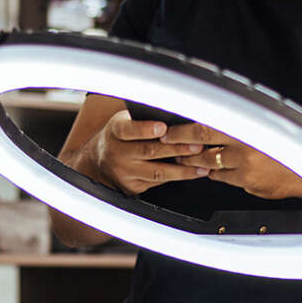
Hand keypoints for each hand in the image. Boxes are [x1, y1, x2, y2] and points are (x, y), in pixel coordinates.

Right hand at [90, 110, 211, 195]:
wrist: (100, 160)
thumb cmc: (122, 136)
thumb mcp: (125, 121)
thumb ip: (144, 119)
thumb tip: (176, 115)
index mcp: (116, 131)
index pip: (129, 130)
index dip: (146, 129)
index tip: (163, 127)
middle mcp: (118, 152)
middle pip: (149, 151)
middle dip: (177, 149)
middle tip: (197, 145)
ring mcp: (125, 172)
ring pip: (157, 172)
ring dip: (182, 169)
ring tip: (201, 165)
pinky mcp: (132, 186)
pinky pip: (158, 182)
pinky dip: (177, 177)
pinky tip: (193, 173)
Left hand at [161, 122, 301, 206]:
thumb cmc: (289, 145)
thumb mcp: (267, 125)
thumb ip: (242, 123)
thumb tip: (214, 117)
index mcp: (248, 123)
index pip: (207, 121)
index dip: (185, 126)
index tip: (169, 127)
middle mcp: (245, 142)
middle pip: (202, 139)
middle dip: (180, 141)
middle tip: (166, 141)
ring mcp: (245, 164)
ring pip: (208, 161)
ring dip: (192, 160)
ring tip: (181, 157)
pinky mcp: (248, 182)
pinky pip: (221, 176)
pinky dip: (212, 171)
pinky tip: (206, 168)